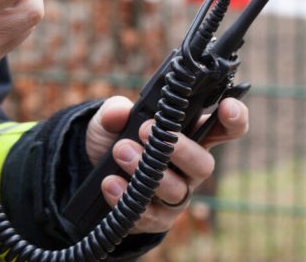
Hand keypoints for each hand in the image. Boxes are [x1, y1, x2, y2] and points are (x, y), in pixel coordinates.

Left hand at [85, 96, 248, 232]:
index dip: (234, 119)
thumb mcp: (109, 120)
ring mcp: (175, 195)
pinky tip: (111, 183)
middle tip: (145, 131)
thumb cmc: (113, 139)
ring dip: (149, 172)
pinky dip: (128, 198)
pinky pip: (151, 216)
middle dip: (178, 148)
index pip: (222, 129)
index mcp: (188, 136)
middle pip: (204, 164)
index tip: (228, 106)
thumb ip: (115, 111)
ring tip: (121, 151)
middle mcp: (188, 168)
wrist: (90, 171)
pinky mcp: (157, 218)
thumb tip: (120, 111)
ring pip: (177, 191)